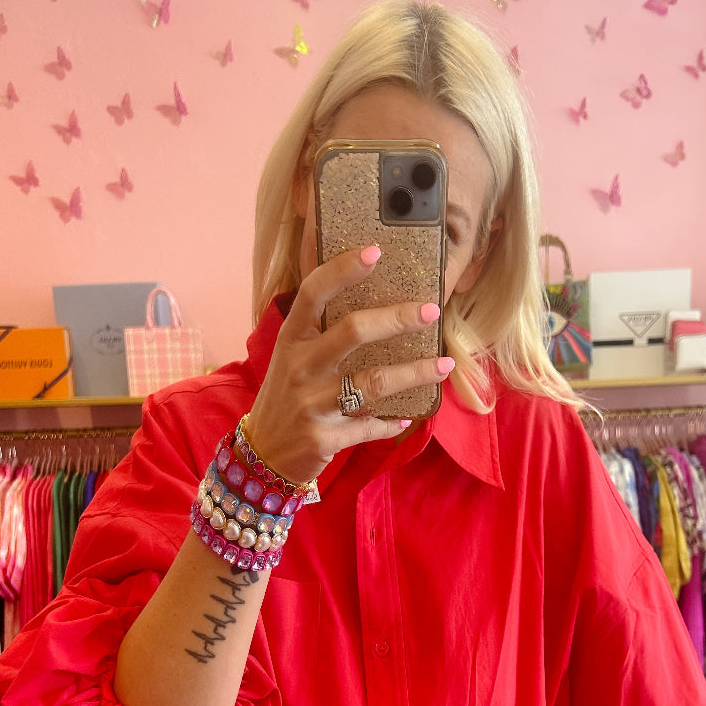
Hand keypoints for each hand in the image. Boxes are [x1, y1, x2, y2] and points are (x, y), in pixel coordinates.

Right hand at [243, 246, 452, 486]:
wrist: (262, 454)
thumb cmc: (286, 397)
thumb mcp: (292, 359)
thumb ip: (320, 334)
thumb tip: (375, 306)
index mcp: (291, 340)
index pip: (313, 293)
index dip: (342, 269)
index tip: (374, 251)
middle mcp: (300, 368)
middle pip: (353, 331)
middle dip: (397, 318)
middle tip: (431, 311)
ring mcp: (312, 405)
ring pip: (373, 382)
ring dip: (414, 373)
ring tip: (443, 366)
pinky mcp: (324, 438)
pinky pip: (370, 427)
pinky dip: (392, 423)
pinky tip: (409, 417)